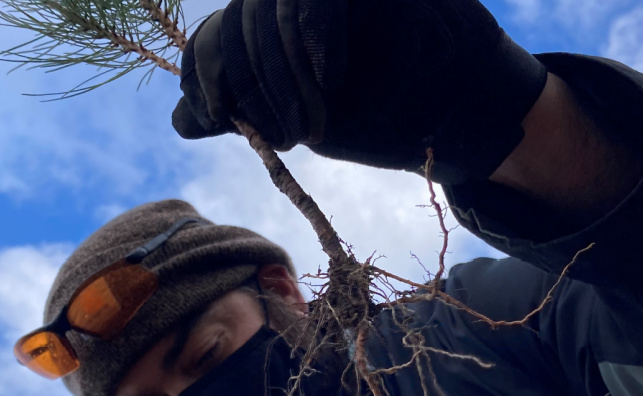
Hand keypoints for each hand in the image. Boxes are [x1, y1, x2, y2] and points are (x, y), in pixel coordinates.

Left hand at [172, 0, 546, 183]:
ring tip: (311, 122)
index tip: (216, 114)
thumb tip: (179, 120)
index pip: (219, 31)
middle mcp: (300, 0)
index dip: (203, 70)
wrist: (462, 108)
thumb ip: (249, 111)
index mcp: (279, 25)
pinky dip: (318, 38)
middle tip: (285, 135)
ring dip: (284, 71)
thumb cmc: (384, 114)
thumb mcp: (306, 120)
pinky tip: (332, 79)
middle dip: (255, 85)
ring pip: (274, 5)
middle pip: (243, 17)